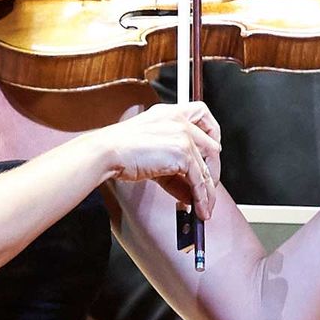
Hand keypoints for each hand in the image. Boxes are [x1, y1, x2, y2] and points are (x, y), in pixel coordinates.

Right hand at [92, 102, 221, 219]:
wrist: (107, 152)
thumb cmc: (120, 150)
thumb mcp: (153, 155)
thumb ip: (174, 171)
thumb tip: (189, 192)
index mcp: (170, 113)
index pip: (203, 115)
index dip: (213, 134)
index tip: (212, 152)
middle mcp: (179, 120)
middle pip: (212, 145)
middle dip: (213, 171)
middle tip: (208, 188)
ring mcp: (183, 135)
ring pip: (207, 166)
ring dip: (208, 191)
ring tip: (204, 206)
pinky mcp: (182, 152)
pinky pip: (199, 179)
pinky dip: (201, 197)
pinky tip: (198, 207)